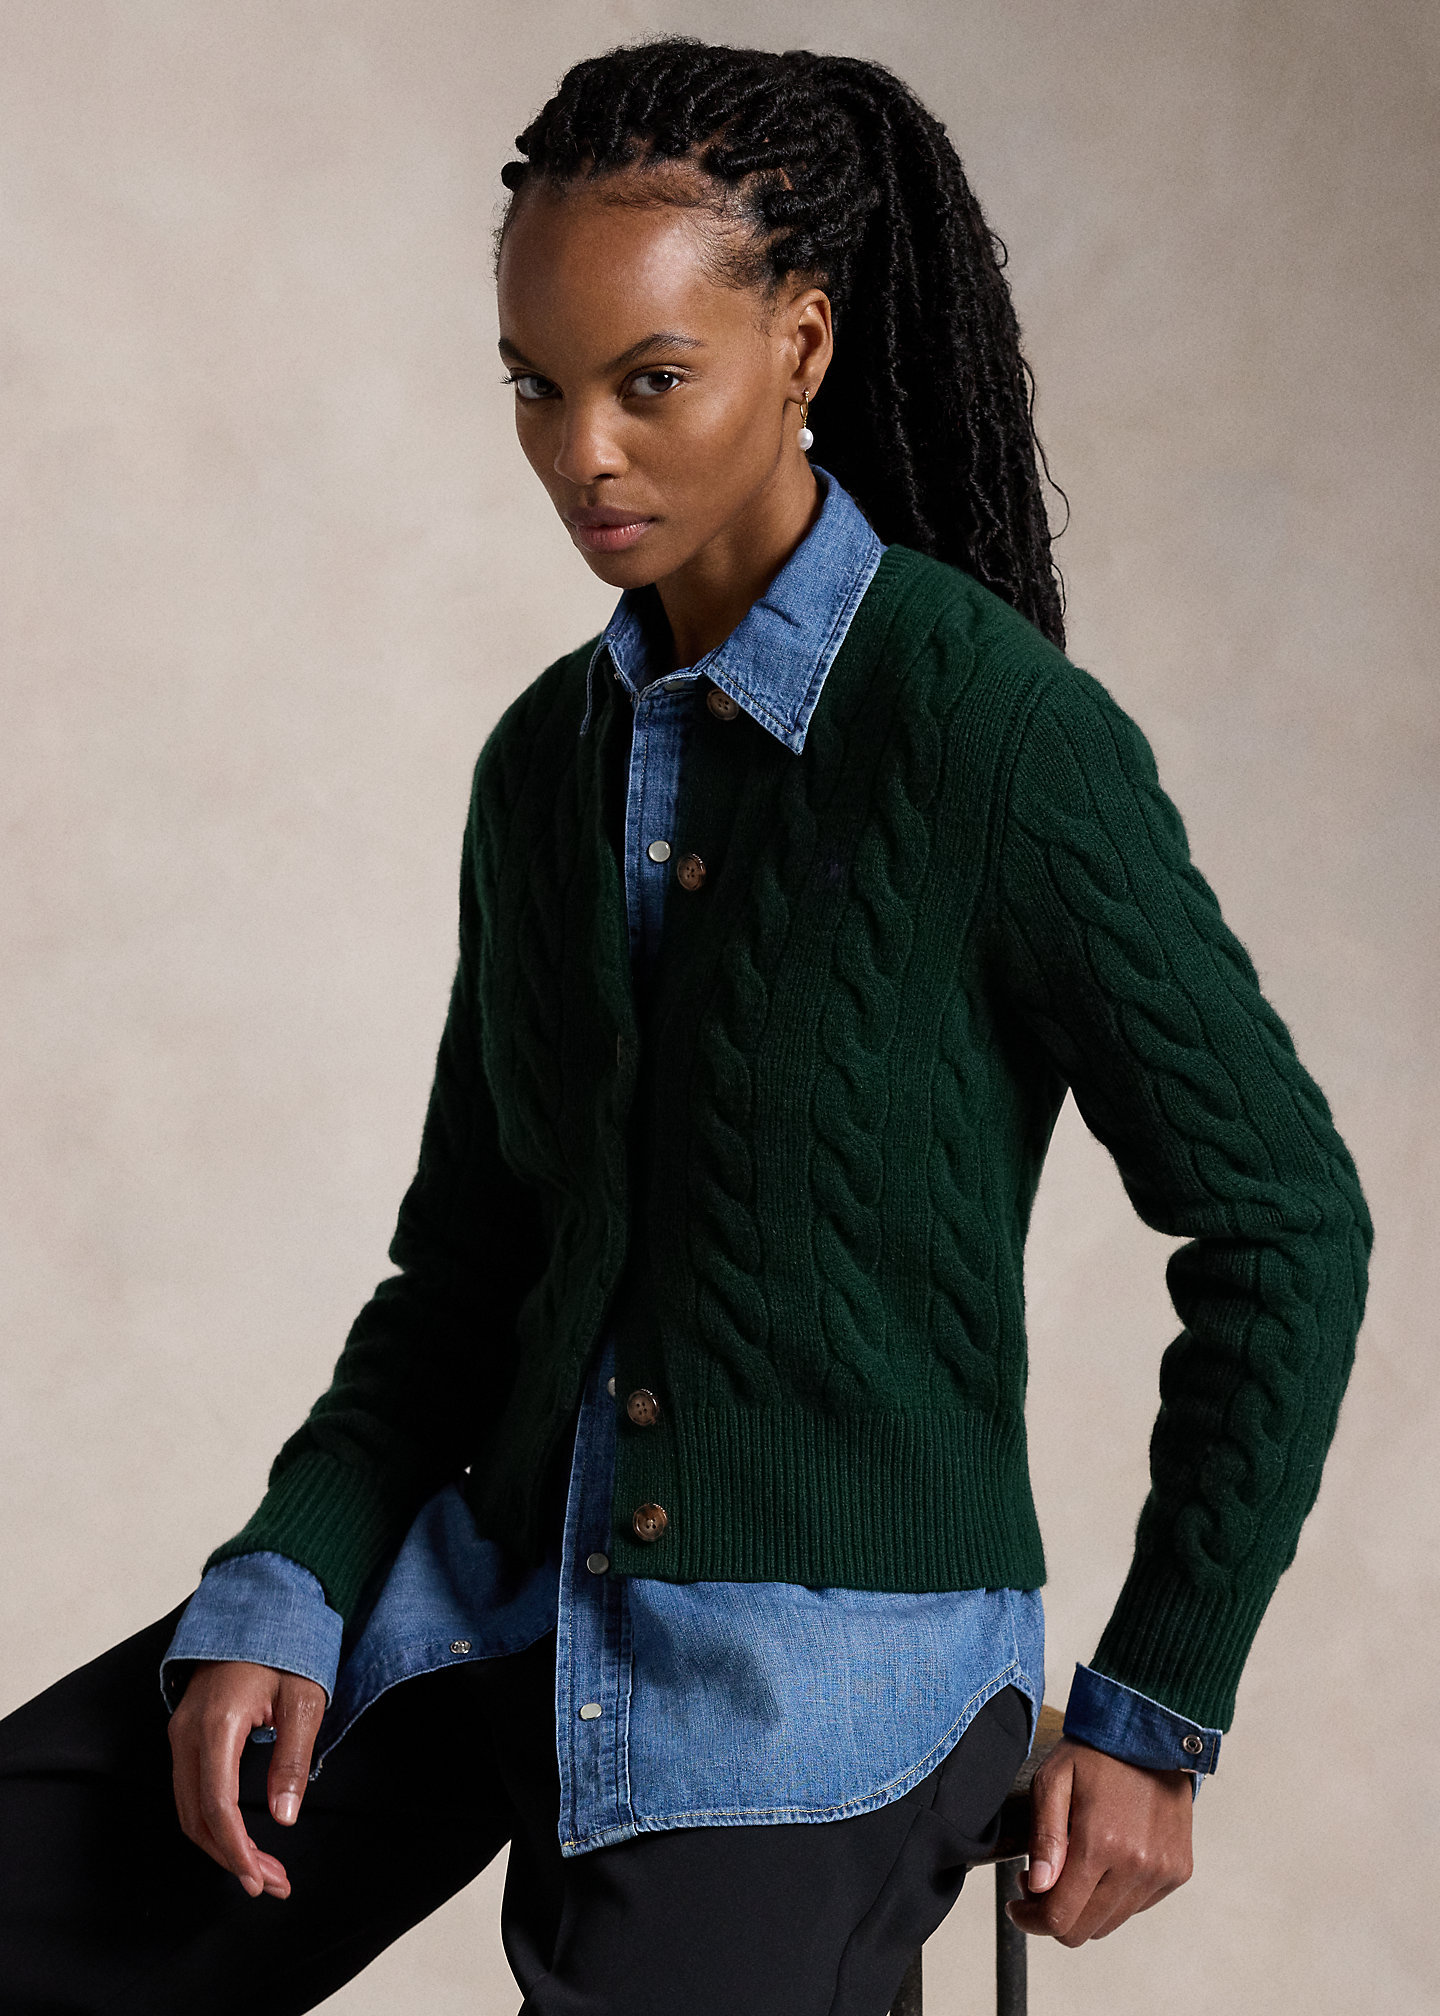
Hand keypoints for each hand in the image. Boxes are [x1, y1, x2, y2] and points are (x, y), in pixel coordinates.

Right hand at [168, 1659, 325, 1899]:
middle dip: (233, 1858)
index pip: (216, 1804)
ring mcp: (180, 1734)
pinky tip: (242, 1841)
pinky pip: (191, 1792)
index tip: (260, 1879)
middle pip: (197, 1816)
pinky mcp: (185, 1736)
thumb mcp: (304, 1699)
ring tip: (263, 1873)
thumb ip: (293, 1758)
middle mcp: (187, 1732)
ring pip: (189, 1810)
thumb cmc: (287, 1649)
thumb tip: (283, 1817)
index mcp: (217, 1723)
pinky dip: (213, 1824)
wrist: (259, 1608)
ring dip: (222, 1847)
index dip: (236, 1849)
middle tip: (272, 1885)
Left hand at [1005, 1735, 1193, 1945]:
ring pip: (1110, 1923)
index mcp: (1101, 1843)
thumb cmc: (1096, 1753)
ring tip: (1072, 1868)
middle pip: (1084, 1929)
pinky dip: (1114, 1895)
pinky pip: (1137, 1906)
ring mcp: (1162, 1871)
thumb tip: (1038, 1888)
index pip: (1060, 1918)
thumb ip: (1044, 1836)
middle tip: (1040, 1882)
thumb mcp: (1054, 1780)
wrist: (1152, 1731)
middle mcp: (1137, 1866)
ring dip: (1084, 1906)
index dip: (1031, 1920)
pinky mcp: (1178, 1871)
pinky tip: (1104, 1861)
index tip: (1019, 1905)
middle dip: (1054, 1915)